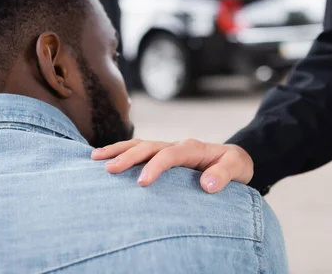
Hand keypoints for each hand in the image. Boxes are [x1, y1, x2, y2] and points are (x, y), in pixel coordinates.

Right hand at [91, 139, 253, 193]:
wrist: (234, 158)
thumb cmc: (234, 165)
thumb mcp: (237, 168)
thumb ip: (224, 175)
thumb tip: (207, 185)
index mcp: (193, 148)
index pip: (170, 155)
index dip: (155, 167)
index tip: (142, 183)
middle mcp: (176, 145)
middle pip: (148, 146)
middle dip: (128, 156)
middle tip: (109, 170)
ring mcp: (167, 148)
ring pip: (139, 145)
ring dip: (118, 150)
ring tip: (95, 159)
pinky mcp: (162, 155)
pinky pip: (139, 151)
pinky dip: (121, 153)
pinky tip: (103, 159)